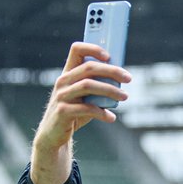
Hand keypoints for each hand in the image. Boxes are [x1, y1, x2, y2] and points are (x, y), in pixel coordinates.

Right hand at [30, 42, 131, 183]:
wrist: (54, 135)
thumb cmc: (74, 112)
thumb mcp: (84, 97)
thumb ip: (97, 86)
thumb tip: (122, 78)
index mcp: (68, 73)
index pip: (76, 50)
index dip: (93, 48)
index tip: (110, 56)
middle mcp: (63, 81)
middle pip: (89, 68)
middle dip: (111, 71)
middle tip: (128, 78)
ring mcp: (61, 96)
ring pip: (88, 85)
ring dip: (110, 90)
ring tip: (124, 97)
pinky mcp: (63, 111)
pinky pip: (86, 108)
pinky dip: (102, 113)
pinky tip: (111, 118)